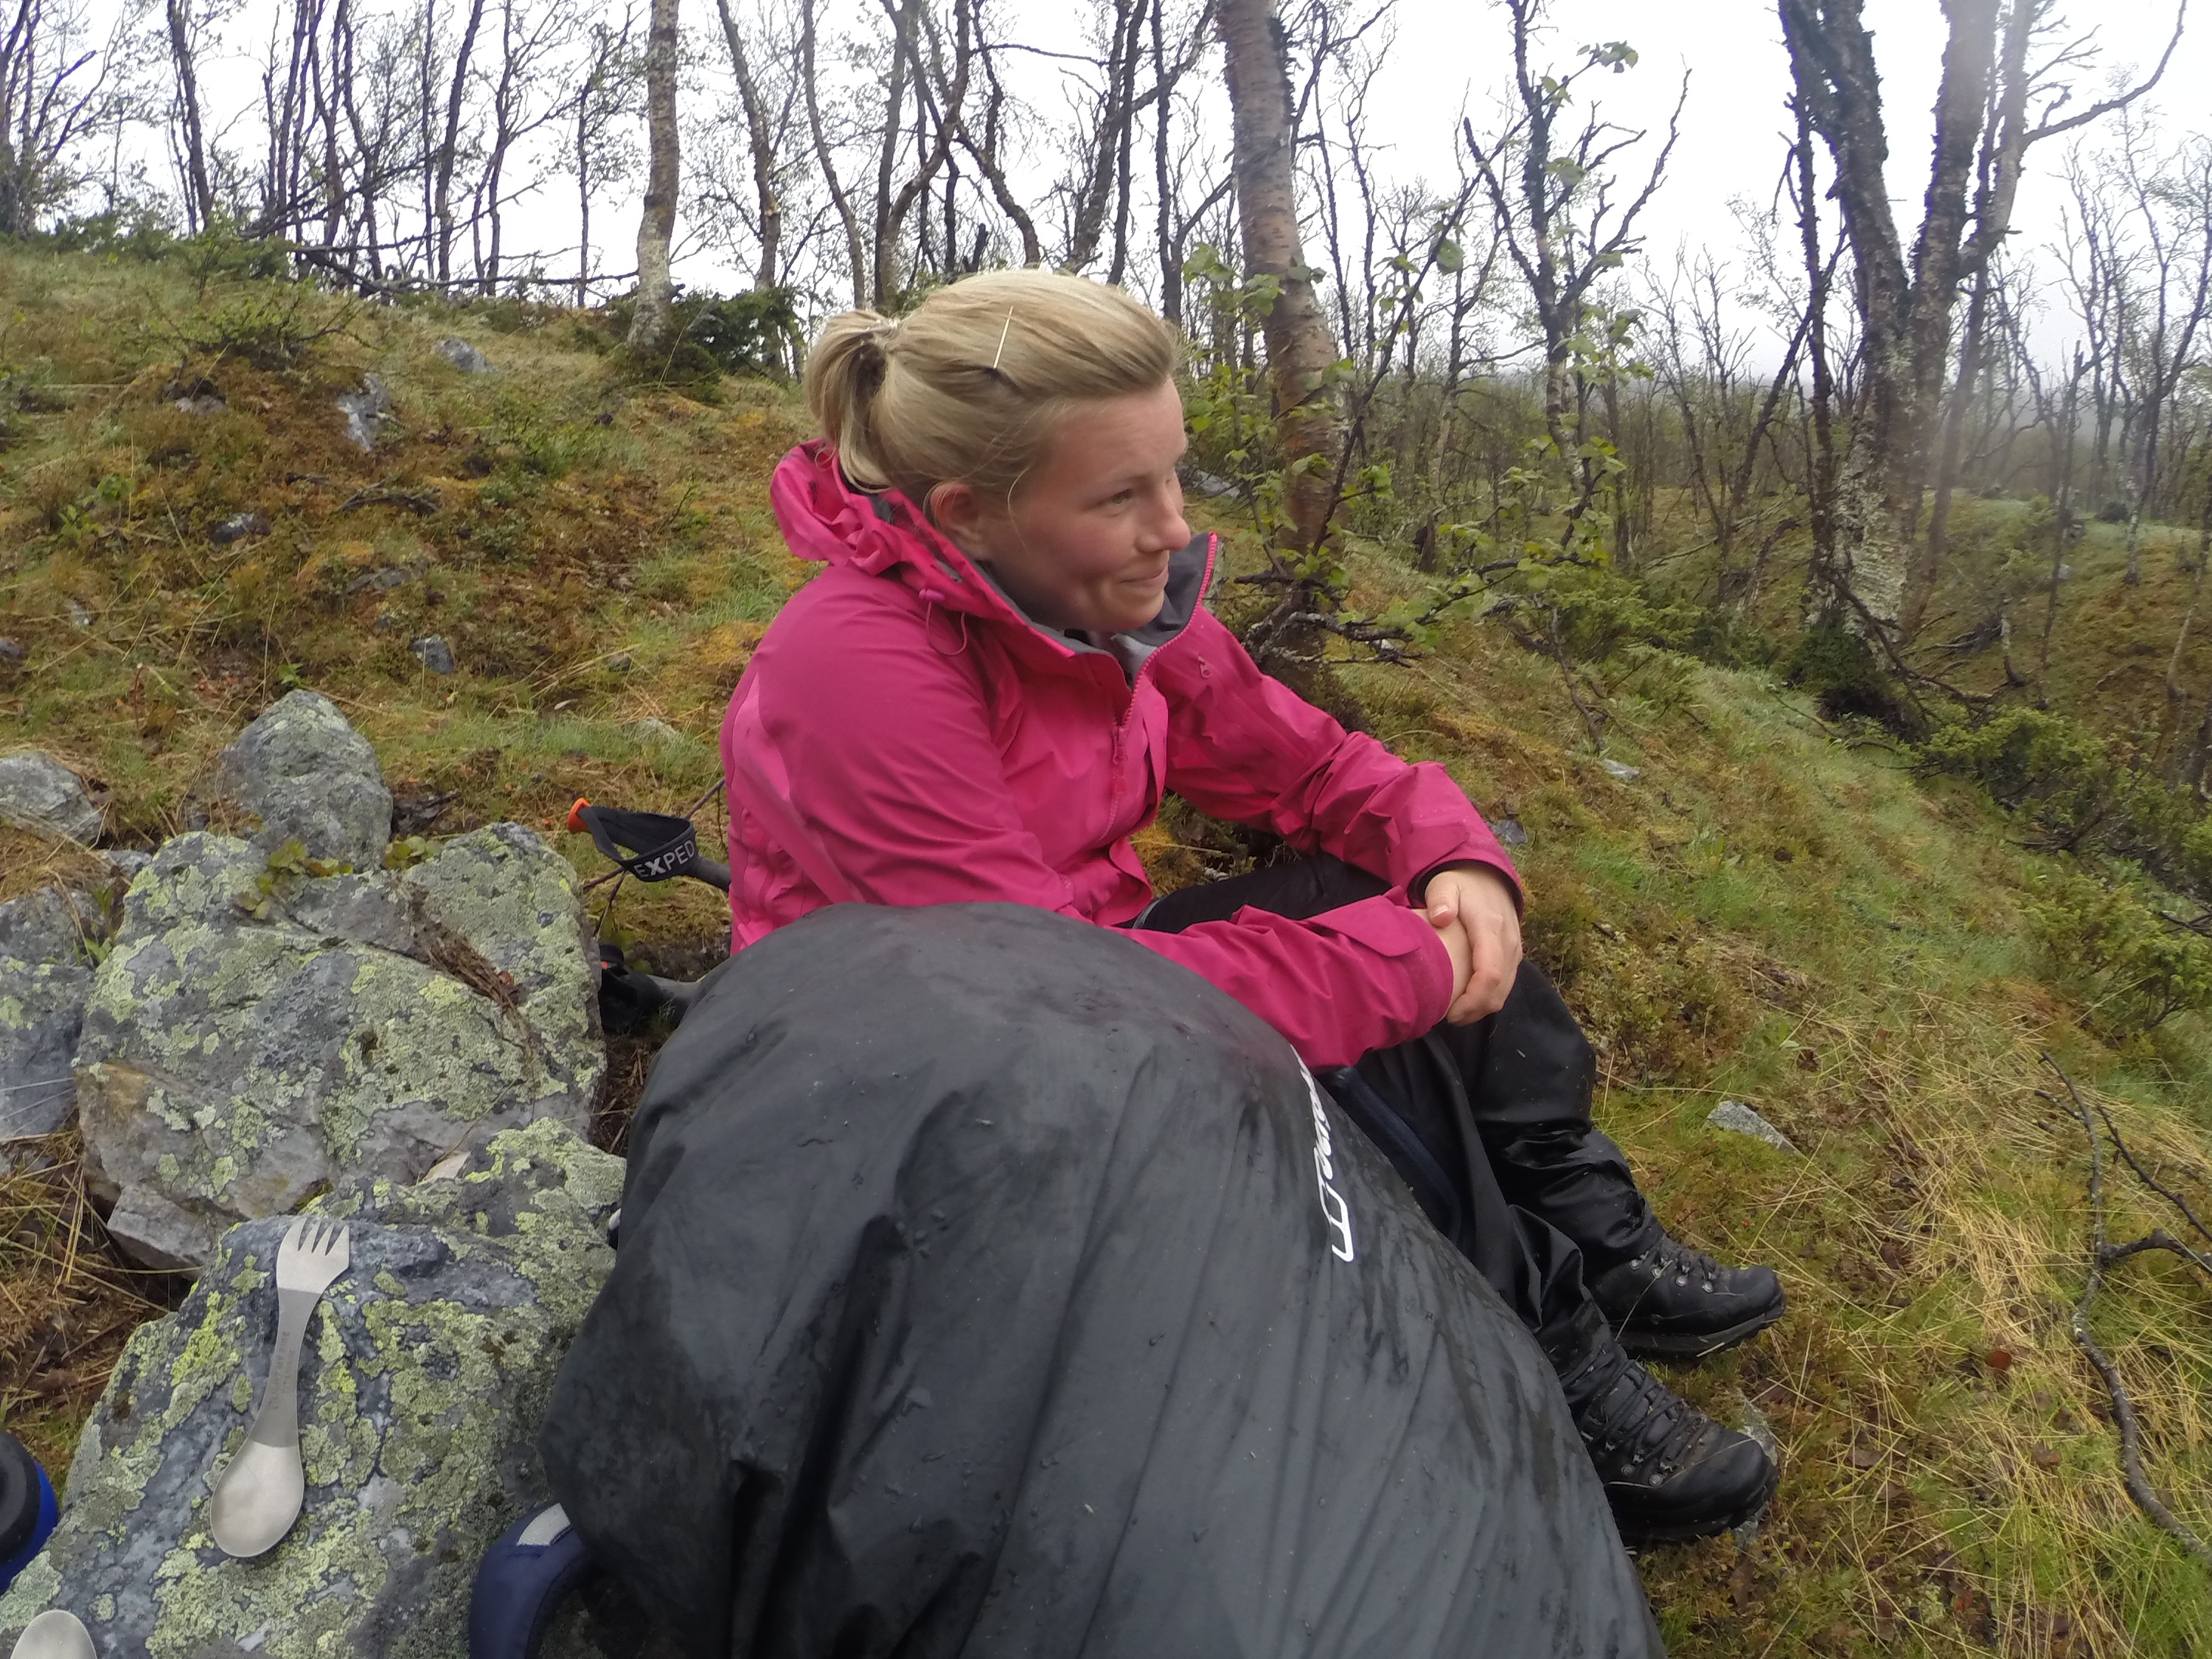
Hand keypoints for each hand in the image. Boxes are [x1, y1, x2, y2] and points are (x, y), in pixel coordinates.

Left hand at [1421, 865, 1522, 1023]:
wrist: (1486, 877)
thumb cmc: (1459, 885)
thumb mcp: (1444, 885)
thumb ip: (1442, 899)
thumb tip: (1441, 917)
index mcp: (1490, 926)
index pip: (1489, 973)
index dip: (1473, 999)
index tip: (1450, 1013)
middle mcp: (1508, 942)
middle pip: (1499, 990)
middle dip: (1475, 1011)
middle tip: (1446, 1018)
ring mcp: (1514, 950)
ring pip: (1505, 991)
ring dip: (1482, 1008)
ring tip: (1454, 1013)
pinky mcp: (1514, 955)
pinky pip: (1506, 985)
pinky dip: (1488, 998)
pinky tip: (1467, 1001)